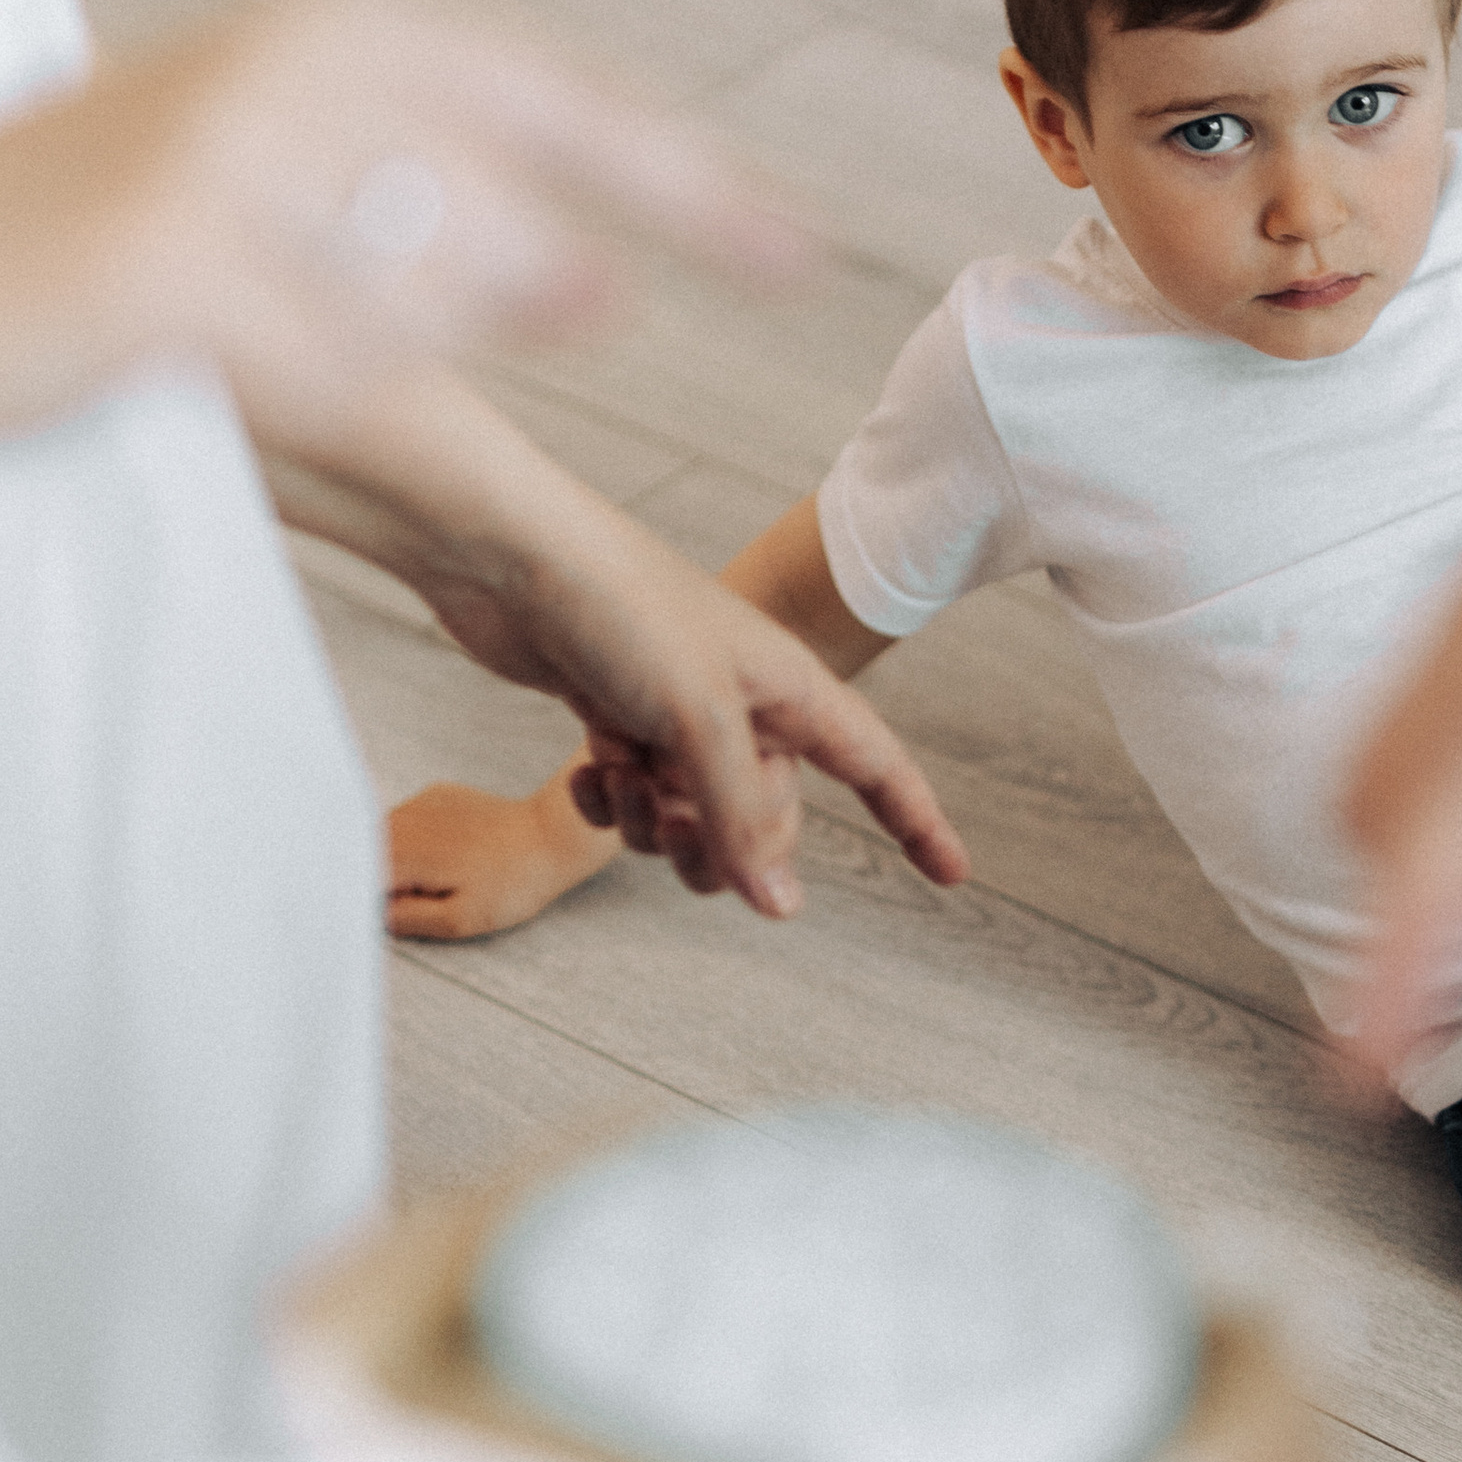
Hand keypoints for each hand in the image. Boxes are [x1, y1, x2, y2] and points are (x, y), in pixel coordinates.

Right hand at [0, 0, 802, 542]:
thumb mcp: (264, 165)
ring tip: (509, 319)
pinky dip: (345, 383)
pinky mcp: (164, 265)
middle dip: (639, 218)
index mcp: (321, 27)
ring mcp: (219, 161)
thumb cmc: (93, 247)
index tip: (799, 240)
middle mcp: (281, 68)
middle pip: (516, 162)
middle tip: (765, 264)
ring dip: (472, 301)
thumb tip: (594, 263)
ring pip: (425, 258)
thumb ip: (418, 182)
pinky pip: (319, 353)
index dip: (683, 169)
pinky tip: (323, 384)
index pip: (547, 91)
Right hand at [385, 777, 617, 938]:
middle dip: (381, 880)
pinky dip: (415, 840)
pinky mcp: (437, 794)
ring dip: (397, 860)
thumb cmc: (511, 884)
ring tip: (441, 876)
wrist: (550, 837)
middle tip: (425, 897)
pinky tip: (448, 854)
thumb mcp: (458, 920)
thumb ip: (405, 918)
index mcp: (404, 854)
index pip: (356, 879)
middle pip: (365, 855)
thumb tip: (371, 913)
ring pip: (384, 836)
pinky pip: (408, 820)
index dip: (364, 900)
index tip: (382, 913)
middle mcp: (404, 820)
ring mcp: (420, 802)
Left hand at [412, 511, 969, 917]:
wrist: (508, 554)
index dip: (917, 821)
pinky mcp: (616, 719)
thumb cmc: (620, 609)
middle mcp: (743, 706)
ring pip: (692, 823)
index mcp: (790, 689)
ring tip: (622, 772)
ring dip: (653, 822)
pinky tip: (589, 768)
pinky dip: (611, 800)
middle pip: (768, 822)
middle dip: (723, 843)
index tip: (953, 876)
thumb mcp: (697, 720)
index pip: (875, 766)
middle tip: (675, 819)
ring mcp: (677, 716)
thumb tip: (785, 907)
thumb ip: (742, 817)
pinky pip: (635, 802)